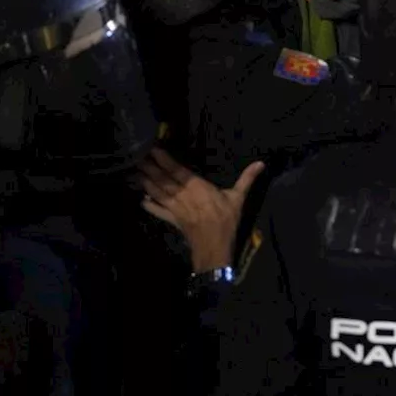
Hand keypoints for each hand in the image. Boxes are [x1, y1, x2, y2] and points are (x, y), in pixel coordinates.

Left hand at [138, 148, 265, 272]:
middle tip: (136, 156)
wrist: (214, 246)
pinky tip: (141, 198)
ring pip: (156, 192)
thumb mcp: (238, 197)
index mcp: (197, 187)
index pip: (177, 170)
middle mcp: (182, 195)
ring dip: (145, 181)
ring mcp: (174, 208)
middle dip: (149, 167)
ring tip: (134, 171)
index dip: (164, 159)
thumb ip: (247, 178)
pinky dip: (148, 204)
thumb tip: (261, 162)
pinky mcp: (171, 219)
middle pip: (162, 179)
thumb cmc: (226, 220)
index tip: (153, 149)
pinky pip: (157, 211)